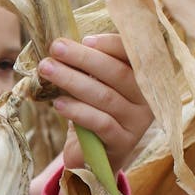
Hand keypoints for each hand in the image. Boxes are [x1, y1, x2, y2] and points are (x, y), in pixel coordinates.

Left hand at [37, 33, 153, 175]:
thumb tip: (64, 40)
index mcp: (144, 77)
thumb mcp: (94, 83)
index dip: (111, 44)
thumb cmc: (92, 110)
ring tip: (47, 69)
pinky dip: (77, 111)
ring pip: (106, 97)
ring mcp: (137, 122)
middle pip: (118, 73)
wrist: (94, 156)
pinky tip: (58, 103)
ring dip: (73, 81)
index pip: (134, 54)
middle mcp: (147, 98)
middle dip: (84, 58)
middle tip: (56, 48)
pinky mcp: (123, 142)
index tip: (84, 38)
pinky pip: (100, 123)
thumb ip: (89, 64)